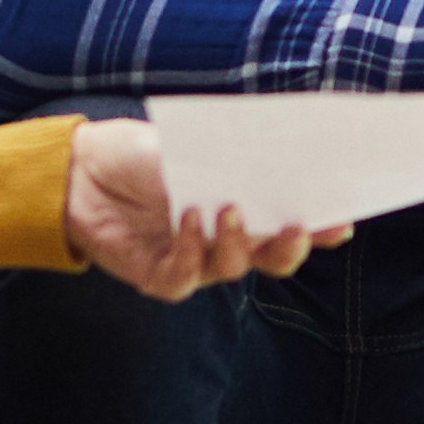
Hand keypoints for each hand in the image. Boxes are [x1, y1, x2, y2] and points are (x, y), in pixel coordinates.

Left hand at [64, 119, 335, 302]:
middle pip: (271, 258)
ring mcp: (191, 262)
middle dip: (290, 246)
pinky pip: (182, 277)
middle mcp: (223, 243)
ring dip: (235, 241)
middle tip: (299, 225)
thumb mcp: (195, 146)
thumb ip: (236, 156)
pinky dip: (189, 249)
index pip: (291, 226)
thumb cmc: (144, 154)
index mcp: (244, 211)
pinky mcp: (156, 275)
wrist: (80, 168)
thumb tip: (289, 150)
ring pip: (229, 269)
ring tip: (230, 209)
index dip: (319, 229)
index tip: (343, 219)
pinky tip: (188, 219)